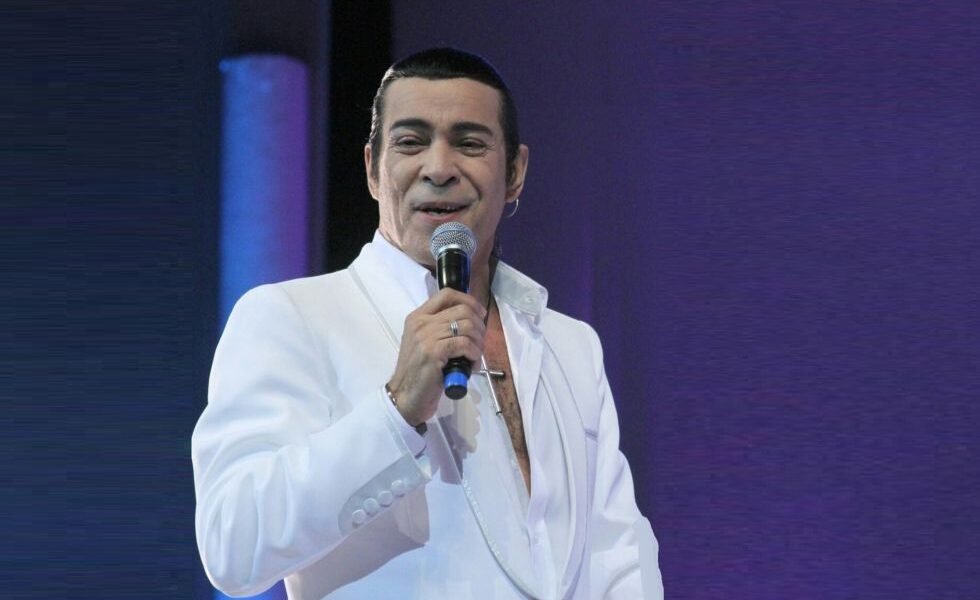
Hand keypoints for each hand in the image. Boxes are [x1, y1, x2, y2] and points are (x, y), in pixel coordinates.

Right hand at [387, 288, 487, 426]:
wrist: (404, 396)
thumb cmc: (418, 373)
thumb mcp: (425, 343)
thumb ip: (441, 329)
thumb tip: (471, 321)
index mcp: (417, 317)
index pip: (447, 294)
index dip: (469, 301)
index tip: (480, 315)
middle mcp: (420, 322)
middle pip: (463, 310)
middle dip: (479, 326)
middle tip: (479, 343)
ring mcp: (426, 336)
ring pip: (467, 327)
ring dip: (478, 343)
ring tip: (474, 357)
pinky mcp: (434, 351)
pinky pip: (465, 344)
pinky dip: (474, 354)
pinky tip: (471, 365)